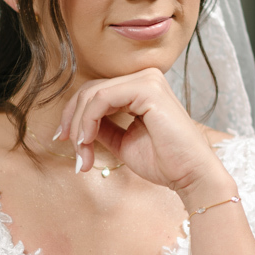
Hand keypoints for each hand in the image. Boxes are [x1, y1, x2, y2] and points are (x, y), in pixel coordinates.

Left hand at [58, 68, 230, 194]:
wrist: (191, 176)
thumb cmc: (164, 162)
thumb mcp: (122, 142)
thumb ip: (102, 128)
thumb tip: (74, 126)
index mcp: (141, 88)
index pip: (96, 91)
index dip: (74, 115)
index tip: (64, 139)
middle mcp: (145, 78)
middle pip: (90, 89)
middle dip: (73, 121)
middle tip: (72, 150)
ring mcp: (147, 80)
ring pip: (93, 94)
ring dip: (79, 125)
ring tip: (81, 153)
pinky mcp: (147, 88)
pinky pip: (102, 98)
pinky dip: (87, 120)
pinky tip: (87, 141)